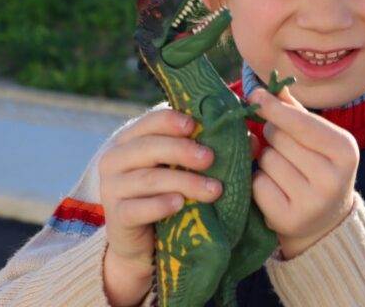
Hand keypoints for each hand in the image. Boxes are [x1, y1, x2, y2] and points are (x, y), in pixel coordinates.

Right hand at [97, 108, 222, 305]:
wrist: (144, 243)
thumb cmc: (169, 193)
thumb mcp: (186, 168)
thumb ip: (211, 149)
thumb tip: (253, 140)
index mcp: (131, 138)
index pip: (150, 121)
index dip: (172, 120)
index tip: (195, 125)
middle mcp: (115, 158)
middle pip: (148, 147)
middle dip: (182, 150)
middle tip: (211, 158)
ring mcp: (111, 188)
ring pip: (148, 178)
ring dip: (184, 181)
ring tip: (214, 189)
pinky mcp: (116, 217)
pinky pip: (137, 208)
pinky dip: (160, 205)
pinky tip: (179, 205)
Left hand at [249, 86, 359, 258]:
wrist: (325, 222)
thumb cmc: (319, 167)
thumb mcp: (317, 138)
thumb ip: (295, 111)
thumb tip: (269, 88)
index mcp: (346, 150)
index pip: (301, 123)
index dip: (275, 109)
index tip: (256, 96)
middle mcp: (333, 178)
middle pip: (280, 139)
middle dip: (273, 137)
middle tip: (285, 148)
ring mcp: (311, 203)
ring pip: (267, 160)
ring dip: (266, 161)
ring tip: (284, 172)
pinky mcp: (288, 220)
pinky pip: (258, 185)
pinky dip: (259, 183)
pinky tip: (275, 190)